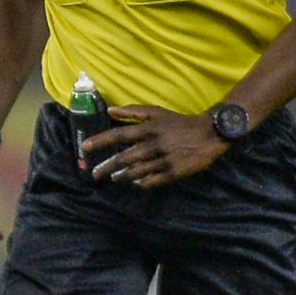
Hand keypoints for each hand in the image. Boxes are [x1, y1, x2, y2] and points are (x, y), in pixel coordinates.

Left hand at [85, 105, 228, 189]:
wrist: (210, 133)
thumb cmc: (179, 122)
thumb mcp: (157, 112)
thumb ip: (133, 112)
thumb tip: (109, 111)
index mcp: (149, 128)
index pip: (119, 134)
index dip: (100, 141)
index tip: (85, 148)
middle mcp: (154, 144)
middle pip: (124, 158)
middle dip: (106, 167)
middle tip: (95, 174)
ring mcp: (164, 159)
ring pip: (136, 171)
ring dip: (122, 176)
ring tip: (113, 178)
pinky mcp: (174, 172)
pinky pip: (153, 180)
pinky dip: (142, 183)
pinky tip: (135, 183)